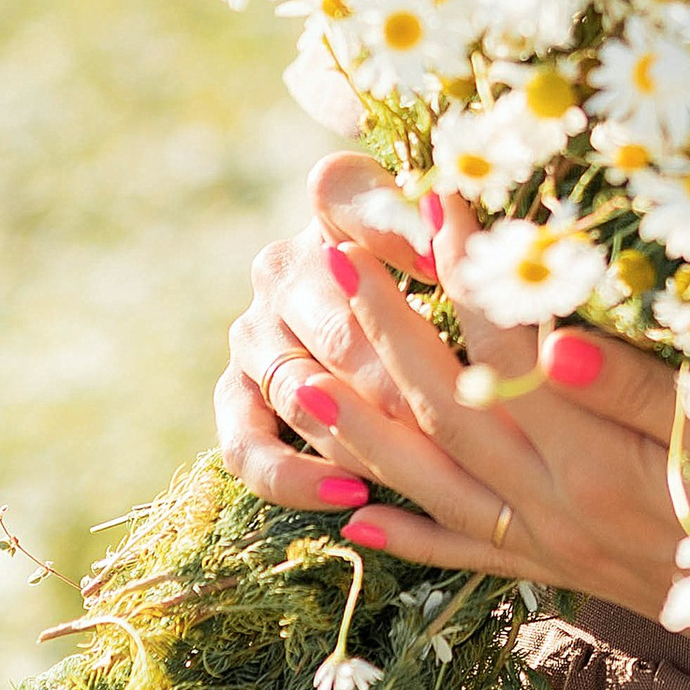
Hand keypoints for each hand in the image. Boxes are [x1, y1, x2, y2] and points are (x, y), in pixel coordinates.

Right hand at [218, 153, 456, 516]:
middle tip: (455, 412)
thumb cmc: (440, 273)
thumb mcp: (451, 238)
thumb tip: (444, 248)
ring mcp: (252, 334)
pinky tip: (350, 495)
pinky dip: (294, 475)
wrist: (380, 329)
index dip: (396, 229)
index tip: (445, 262)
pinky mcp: (235, 396)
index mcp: (331, 206)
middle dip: (399, 374)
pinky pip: (246, 445)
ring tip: (418, 461)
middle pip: (337, 325)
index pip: (344, 194)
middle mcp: (280, 266)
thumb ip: (446, 230)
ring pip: (298, 390)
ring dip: (357, 430)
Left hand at [218, 155, 689, 625]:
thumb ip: (650, 393)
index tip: (429, 197)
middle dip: (378, 332)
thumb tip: (554, 340)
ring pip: (431, 484)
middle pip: (446, 411)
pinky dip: (403, 535)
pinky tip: (351, 519)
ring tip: (291, 374)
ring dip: (357, 428)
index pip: (510, 350)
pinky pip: (464, 558)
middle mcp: (561, 511)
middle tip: (322, 260)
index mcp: (606, 463)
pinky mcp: (568, 578)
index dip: (465, 272)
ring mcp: (557, 551)